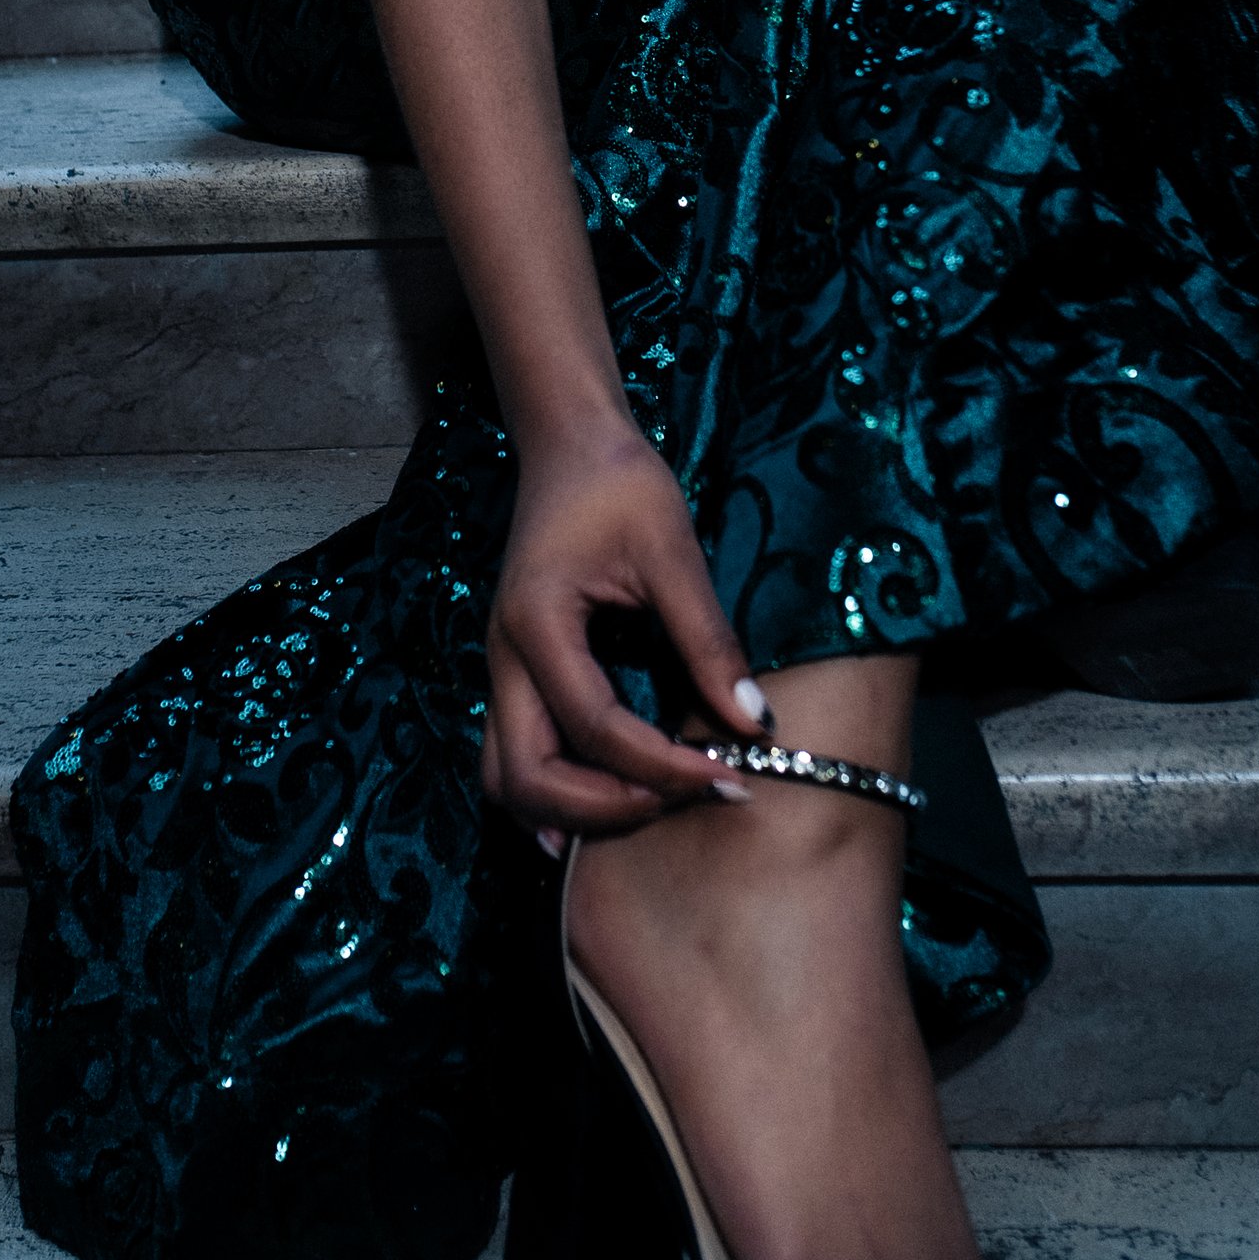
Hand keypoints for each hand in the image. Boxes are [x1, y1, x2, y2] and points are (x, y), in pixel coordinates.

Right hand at [481, 419, 766, 836]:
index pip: (593, 727)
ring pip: (505, 777)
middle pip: (525, 775)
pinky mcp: (516, 673)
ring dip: (569, 812)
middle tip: (686, 800)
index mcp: (537, 623)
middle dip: (605, 808)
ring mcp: (502, 669)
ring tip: (648, 817)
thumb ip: (708, 639)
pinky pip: (515, 755)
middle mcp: (503, 657)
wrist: (569, 443)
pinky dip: (552, 794)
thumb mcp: (672, 550)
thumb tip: (756, 722)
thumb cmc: (619, 482)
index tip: (730, 776)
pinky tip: (603, 809)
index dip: (661, 766)